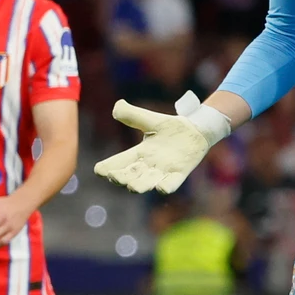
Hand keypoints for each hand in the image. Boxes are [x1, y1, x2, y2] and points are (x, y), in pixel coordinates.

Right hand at [94, 93, 225, 193]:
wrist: (196, 131)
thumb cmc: (171, 127)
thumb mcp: (151, 120)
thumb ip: (133, 115)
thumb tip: (117, 107)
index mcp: (140, 152)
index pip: (120, 161)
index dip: (109, 167)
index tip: (99, 170)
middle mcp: (149, 165)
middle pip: (131, 175)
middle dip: (122, 178)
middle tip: (115, 177)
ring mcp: (164, 171)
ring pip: (148, 182)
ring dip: (140, 185)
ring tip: (132, 186)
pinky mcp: (179, 173)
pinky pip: (171, 184)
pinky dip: (165, 187)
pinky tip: (160, 188)